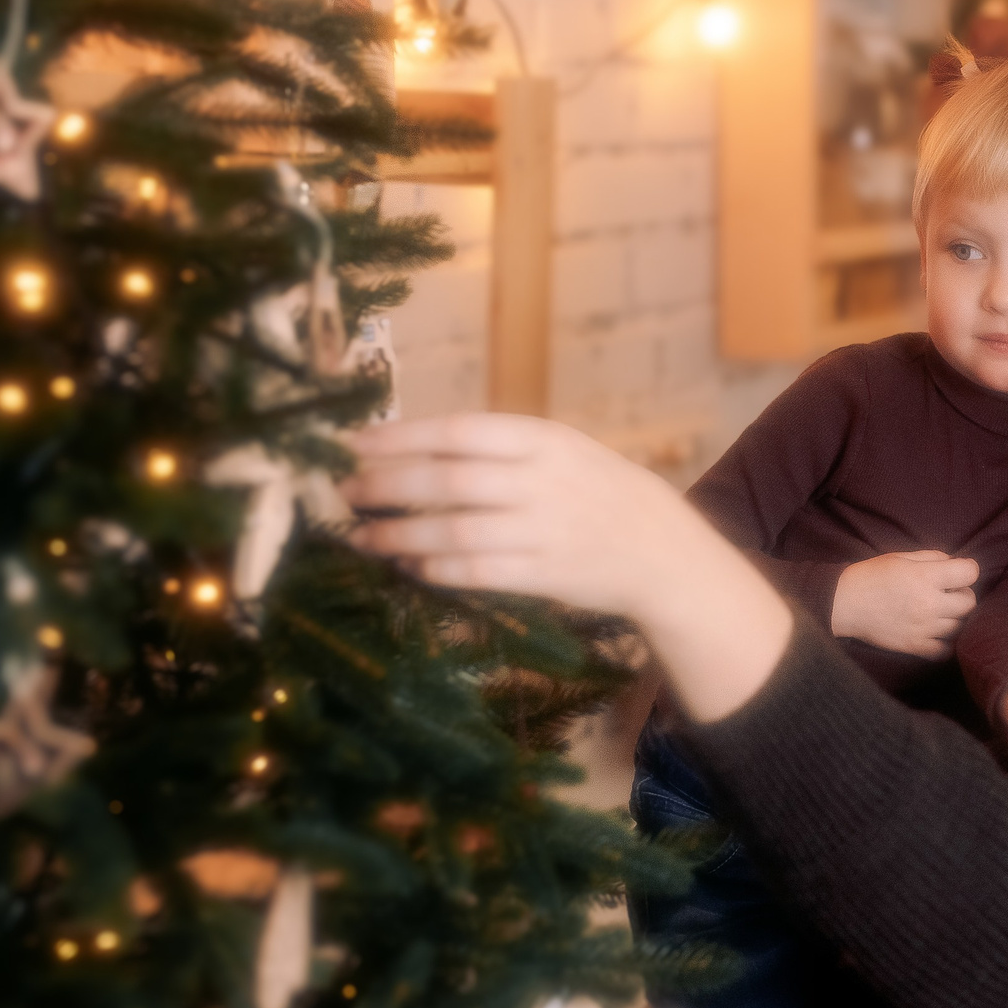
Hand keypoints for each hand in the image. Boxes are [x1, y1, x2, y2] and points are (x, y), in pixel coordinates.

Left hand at [344, 414, 791, 720]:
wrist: (663, 550)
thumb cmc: (598, 491)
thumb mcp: (559, 450)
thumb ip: (496, 448)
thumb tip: (409, 448)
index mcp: (543, 440)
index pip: (458, 432)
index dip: (399, 438)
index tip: (351, 443)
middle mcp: (542, 482)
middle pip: (447, 482)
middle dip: (386, 487)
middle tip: (344, 492)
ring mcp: (545, 530)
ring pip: (454, 532)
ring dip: (400, 536)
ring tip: (362, 537)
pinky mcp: (546, 575)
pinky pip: (478, 573)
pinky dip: (437, 570)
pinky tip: (410, 567)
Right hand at [830, 550, 979, 659]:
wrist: (844, 604)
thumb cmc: (872, 576)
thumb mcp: (901, 557)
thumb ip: (932, 557)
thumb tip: (955, 564)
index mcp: (925, 577)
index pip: (970, 573)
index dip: (967, 570)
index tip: (958, 572)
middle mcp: (928, 604)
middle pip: (970, 602)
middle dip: (963, 594)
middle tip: (947, 592)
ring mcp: (923, 628)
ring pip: (961, 626)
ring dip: (955, 617)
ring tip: (939, 611)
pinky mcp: (915, 647)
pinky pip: (946, 650)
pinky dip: (946, 642)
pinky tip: (937, 632)